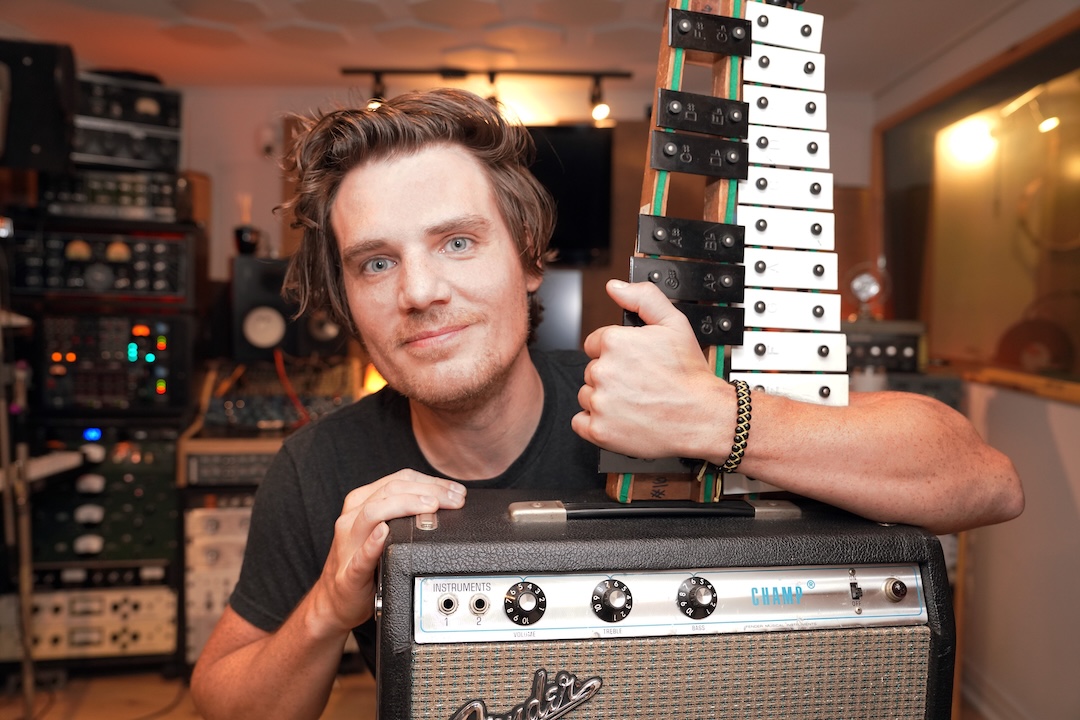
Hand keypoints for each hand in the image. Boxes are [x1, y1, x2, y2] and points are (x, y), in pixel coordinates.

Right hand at [309, 470, 465, 635]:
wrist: (336, 599)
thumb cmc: (364, 563)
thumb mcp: (385, 529)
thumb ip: (404, 513)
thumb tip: (445, 501)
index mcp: (362, 503)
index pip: (400, 480)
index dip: (432, 481)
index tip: (456, 490)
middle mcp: (353, 518)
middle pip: (391, 491)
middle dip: (428, 492)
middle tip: (455, 499)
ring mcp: (349, 544)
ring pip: (373, 512)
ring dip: (405, 506)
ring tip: (430, 507)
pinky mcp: (349, 572)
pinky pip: (360, 555)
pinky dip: (373, 543)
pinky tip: (385, 534)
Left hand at [571, 280, 728, 459]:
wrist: (703, 417)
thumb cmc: (690, 375)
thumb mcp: (674, 323)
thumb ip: (643, 297)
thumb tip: (616, 287)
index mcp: (615, 343)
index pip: (595, 344)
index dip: (616, 353)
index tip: (633, 362)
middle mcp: (602, 371)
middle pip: (592, 370)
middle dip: (611, 376)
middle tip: (639, 383)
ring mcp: (599, 402)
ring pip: (587, 395)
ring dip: (604, 399)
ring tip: (635, 401)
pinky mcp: (599, 430)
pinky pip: (581, 422)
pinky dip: (597, 424)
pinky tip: (621, 418)